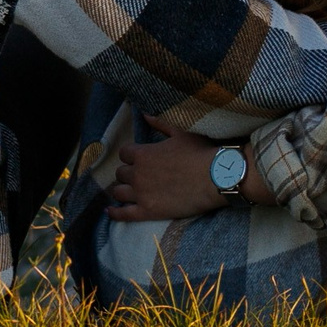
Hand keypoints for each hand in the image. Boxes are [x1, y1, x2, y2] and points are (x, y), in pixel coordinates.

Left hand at [106, 128, 224, 221]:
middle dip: (128, 172)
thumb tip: (144, 113)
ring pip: (119, 191)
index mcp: (143, 154)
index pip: (124, 153)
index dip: (131, 155)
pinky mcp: (148, 211)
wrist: (217, 178)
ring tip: (127, 190)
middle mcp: (137, 174)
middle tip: (139, 175)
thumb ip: (159, 123)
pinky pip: (124, 214)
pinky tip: (109, 211)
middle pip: (121, 173)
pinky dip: (115, 213)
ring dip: (122, 189)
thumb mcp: (180, 132)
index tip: (139, 158)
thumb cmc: (200, 153)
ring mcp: (141, 194)